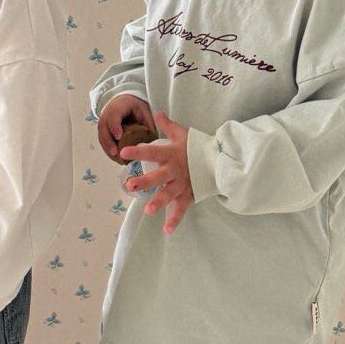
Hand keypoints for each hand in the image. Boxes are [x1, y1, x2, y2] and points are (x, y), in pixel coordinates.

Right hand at [97, 91, 155, 163]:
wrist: (124, 103)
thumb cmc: (135, 107)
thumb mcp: (143, 111)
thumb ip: (147, 123)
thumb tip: (154, 140)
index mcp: (119, 106)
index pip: (113, 115)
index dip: (115, 126)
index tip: (119, 136)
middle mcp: (107, 113)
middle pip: (104, 127)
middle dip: (109, 141)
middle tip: (116, 152)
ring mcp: (103, 122)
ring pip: (101, 135)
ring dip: (107, 148)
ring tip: (116, 158)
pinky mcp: (103, 130)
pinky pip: (102, 140)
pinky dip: (108, 149)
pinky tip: (115, 158)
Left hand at [122, 109, 193, 235]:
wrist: (221, 160)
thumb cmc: (200, 147)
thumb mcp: (184, 134)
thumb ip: (168, 126)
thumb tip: (157, 113)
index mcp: (171, 155)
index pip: (151, 152)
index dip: (138, 152)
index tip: (124, 153)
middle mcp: (174, 171)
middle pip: (157, 177)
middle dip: (144, 182)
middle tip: (130, 186)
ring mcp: (181, 185)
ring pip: (168, 195)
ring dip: (158, 202)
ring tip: (148, 210)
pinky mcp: (188, 196)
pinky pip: (181, 210)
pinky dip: (174, 220)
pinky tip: (166, 230)